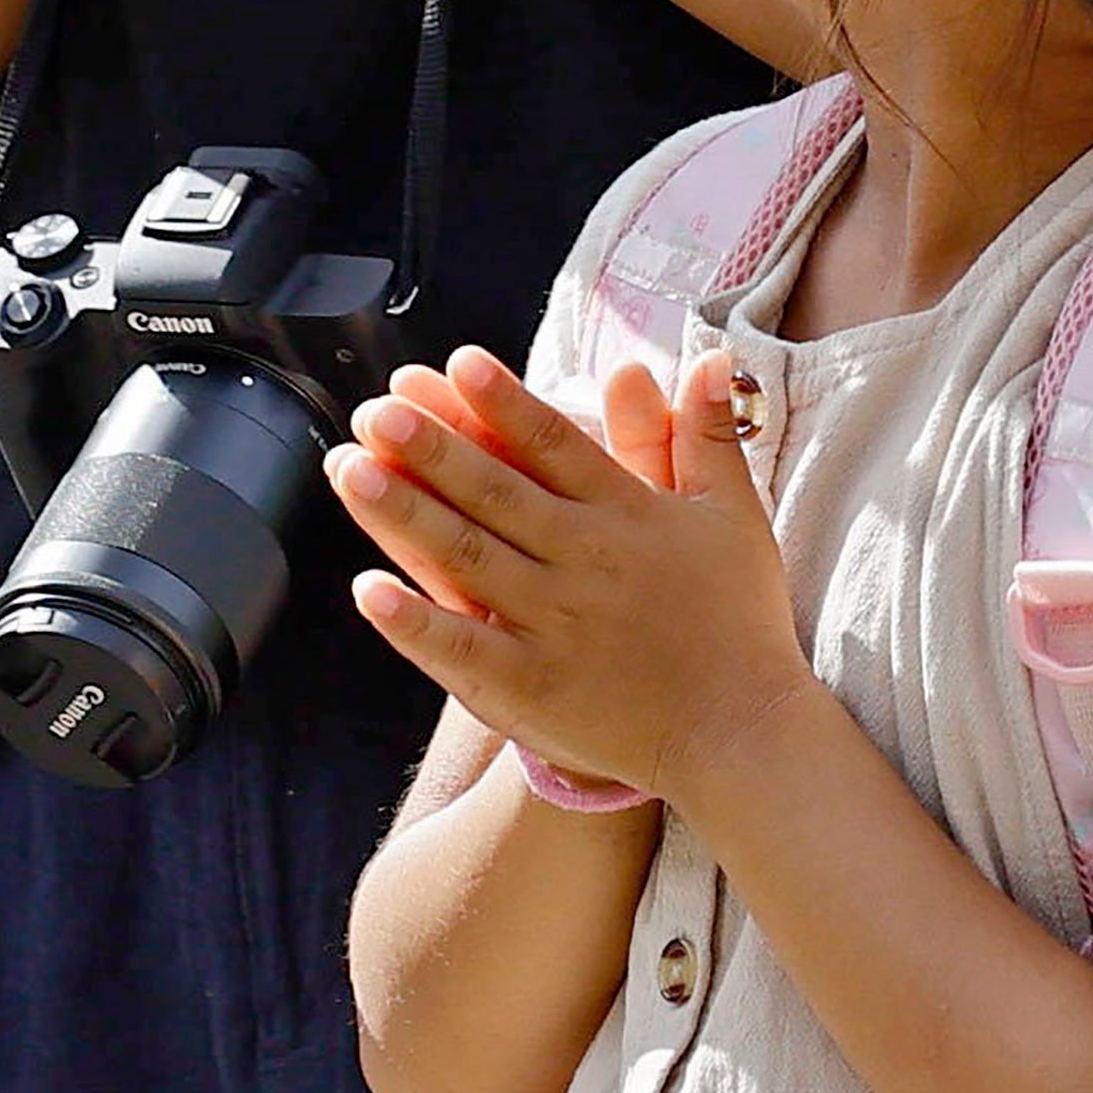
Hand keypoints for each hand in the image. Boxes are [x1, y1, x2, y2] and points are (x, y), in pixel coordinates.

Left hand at [334, 348, 816, 811]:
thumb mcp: (735, 516)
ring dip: (404, 514)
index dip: (505, 403)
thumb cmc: (738, 621)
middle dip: (432, 447)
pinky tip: (367, 590)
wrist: (741, 733)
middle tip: (378, 410)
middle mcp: (584, 562)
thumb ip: (708, 435)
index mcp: (628, 515)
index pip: (556, 445)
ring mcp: (554, 627)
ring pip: (466, 558)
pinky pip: (462, 650)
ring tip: (351, 471)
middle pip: (495, 493)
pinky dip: (414, 622)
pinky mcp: (532, 689)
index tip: (458, 364)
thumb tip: (712, 358)